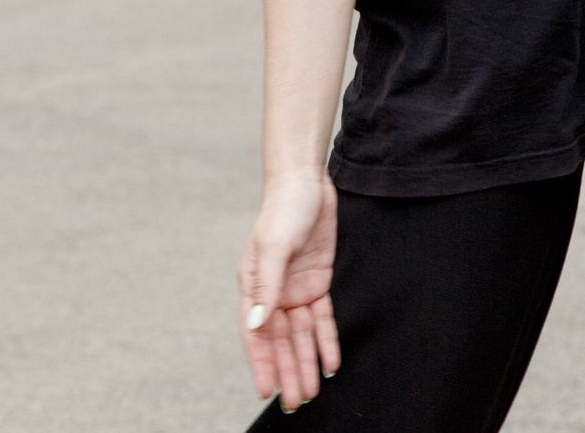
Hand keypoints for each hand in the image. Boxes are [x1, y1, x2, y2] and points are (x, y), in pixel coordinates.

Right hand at [240, 171, 341, 410]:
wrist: (307, 182)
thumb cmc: (283, 209)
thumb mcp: (275, 246)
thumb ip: (267, 285)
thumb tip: (257, 323)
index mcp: (253, 284)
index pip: (256, 333)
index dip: (260, 362)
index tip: (266, 390)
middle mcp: (273, 292)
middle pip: (280, 340)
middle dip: (287, 370)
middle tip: (296, 402)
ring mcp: (295, 288)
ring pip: (301, 335)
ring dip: (306, 362)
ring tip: (314, 391)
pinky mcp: (317, 282)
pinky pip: (322, 318)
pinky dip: (326, 340)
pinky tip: (331, 363)